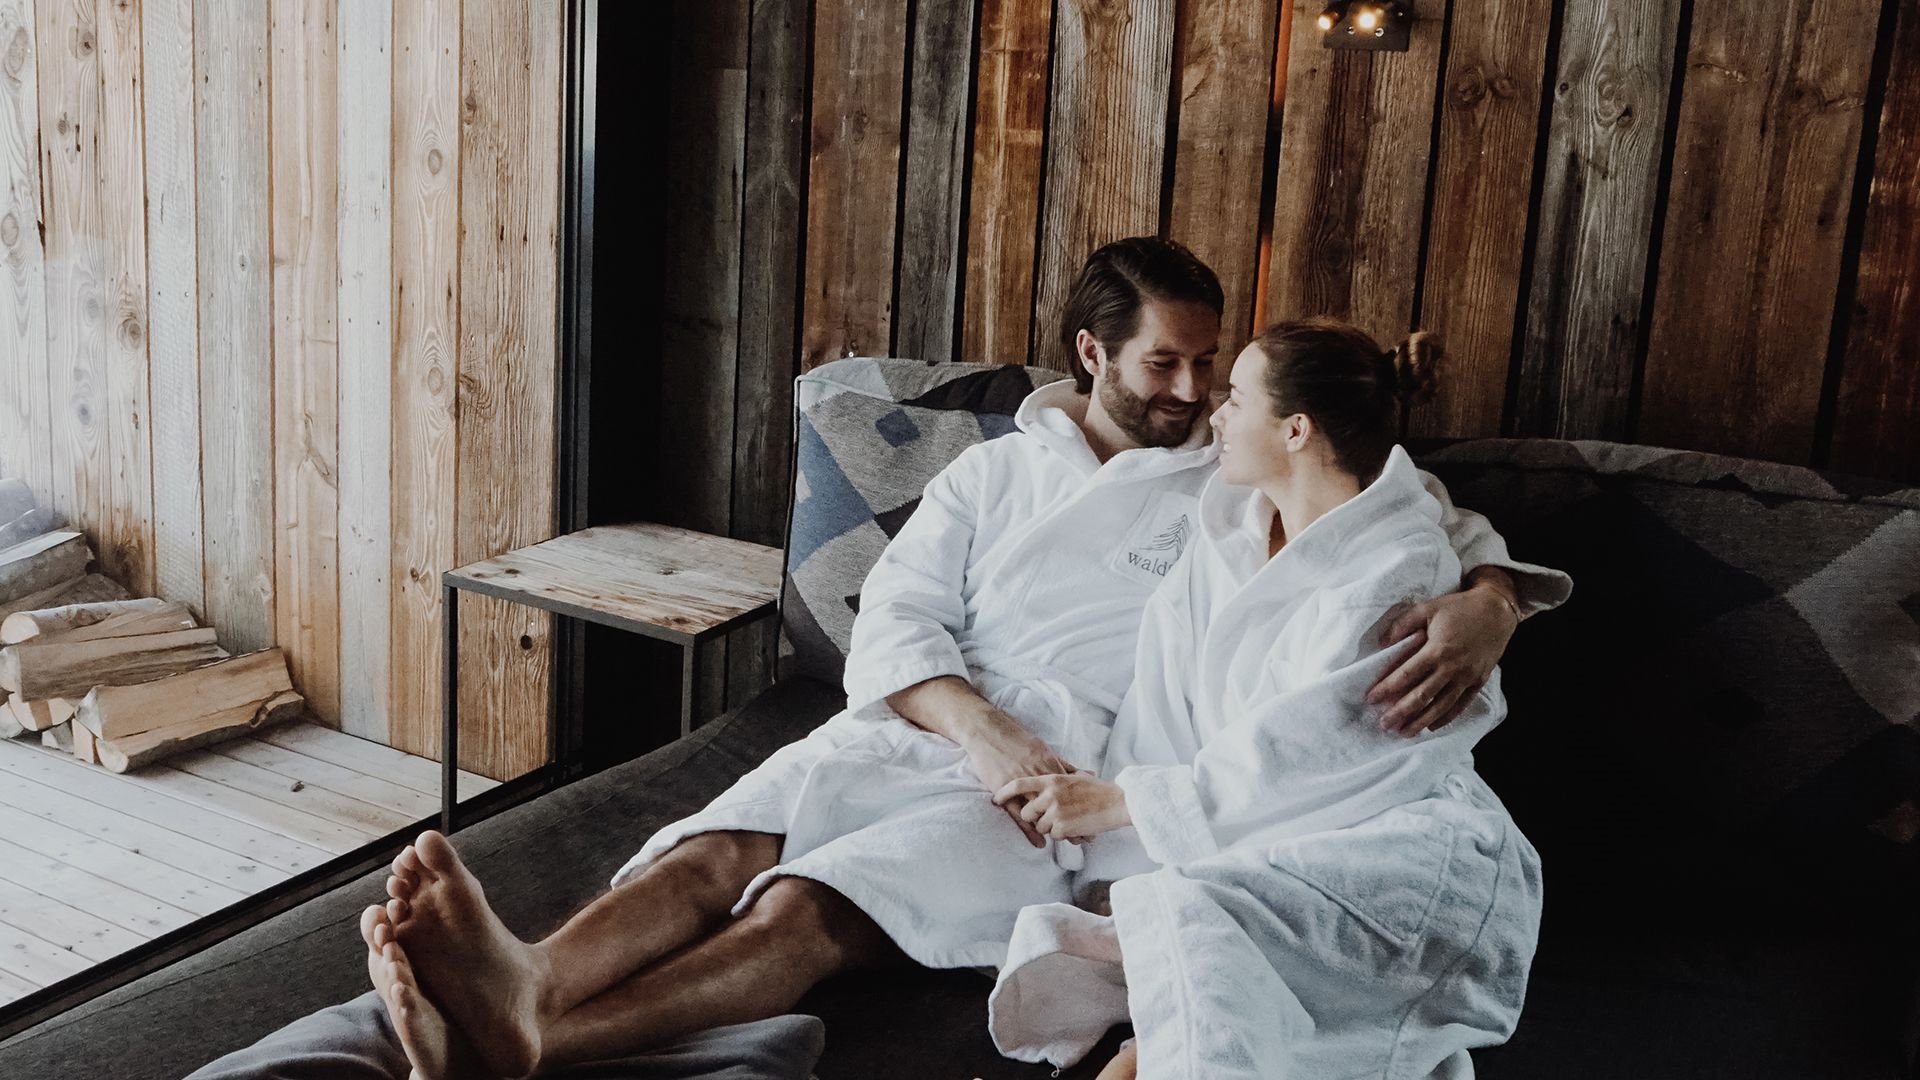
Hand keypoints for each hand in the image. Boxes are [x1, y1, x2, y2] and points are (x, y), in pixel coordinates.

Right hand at [960, 717, 1079, 847]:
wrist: (987, 731)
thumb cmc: (1014, 739)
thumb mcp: (1042, 748)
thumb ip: (1062, 764)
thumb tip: (1084, 772)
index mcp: (1048, 765)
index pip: (1071, 790)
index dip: (1083, 806)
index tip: (1096, 818)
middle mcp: (1038, 776)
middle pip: (1061, 803)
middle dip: (1076, 820)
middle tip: (1089, 836)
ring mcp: (1022, 785)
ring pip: (1043, 812)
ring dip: (1058, 828)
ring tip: (1072, 842)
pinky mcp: (1004, 791)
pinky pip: (1019, 815)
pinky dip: (1031, 830)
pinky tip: (1041, 842)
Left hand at [993, 774, 1129, 843]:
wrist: (1116, 802)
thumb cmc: (1097, 789)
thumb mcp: (1074, 776)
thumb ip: (1057, 777)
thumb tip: (1044, 778)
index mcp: (1051, 779)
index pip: (1019, 784)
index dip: (1005, 792)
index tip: (997, 798)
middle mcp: (1050, 794)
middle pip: (1026, 811)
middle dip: (1034, 818)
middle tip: (1048, 818)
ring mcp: (1055, 811)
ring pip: (1040, 826)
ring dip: (1051, 827)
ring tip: (1069, 821)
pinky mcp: (1062, 826)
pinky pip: (1054, 835)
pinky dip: (1063, 834)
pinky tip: (1076, 827)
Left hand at [1368, 582, 1518, 736]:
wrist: (1497, 611)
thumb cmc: (1459, 608)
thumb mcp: (1427, 608)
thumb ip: (1402, 624)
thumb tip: (1382, 642)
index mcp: (1437, 650)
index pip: (1406, 675)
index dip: (1387, 688)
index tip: (1371, 699)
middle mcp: (1452, 668)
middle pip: (1422, 696)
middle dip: (1400, 712)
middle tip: (1383, 724)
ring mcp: (1467, 677)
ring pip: (1441, 706)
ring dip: (1421, 721)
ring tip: (1403, 733)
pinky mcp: (1479, 681)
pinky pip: (1461, 705)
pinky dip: (1446, 718)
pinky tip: (1431, 727)